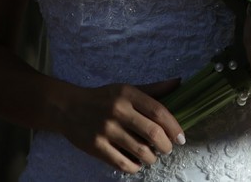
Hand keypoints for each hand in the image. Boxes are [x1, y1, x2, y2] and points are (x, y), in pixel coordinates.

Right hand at [57, 79, 184, 173]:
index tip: (181, 137)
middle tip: (167, 149)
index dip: (174, 126)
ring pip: (140, 151)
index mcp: (128, 94)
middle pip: (152, 132)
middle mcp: (118, 111)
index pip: (158, 111)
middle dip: (166, 145)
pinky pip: (123, 163)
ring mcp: (106, 130)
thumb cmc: (103, 98)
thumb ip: (153, 89)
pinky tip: (137, 163)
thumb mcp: (126, 89)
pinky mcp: (96, 147)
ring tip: (152, 156)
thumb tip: (179, 83)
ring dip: (152, 158)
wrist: (68, 108)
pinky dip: (135, 166)